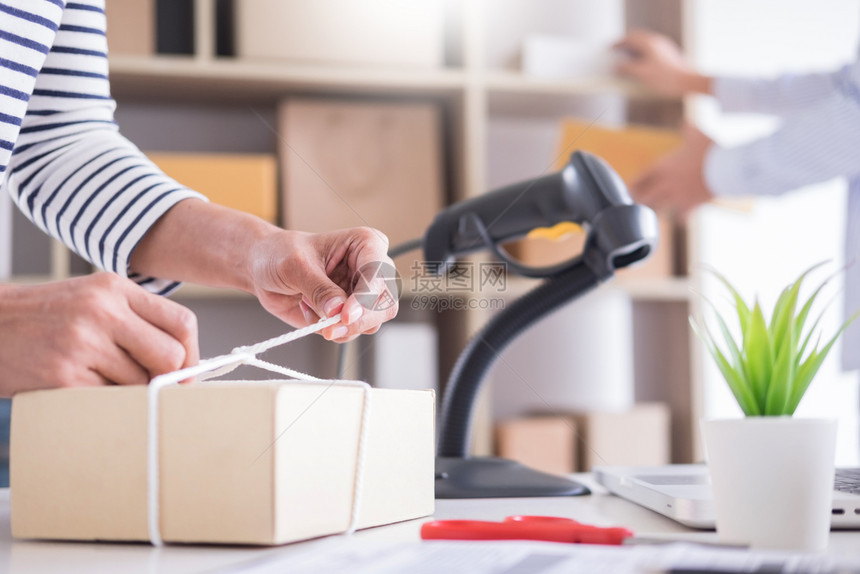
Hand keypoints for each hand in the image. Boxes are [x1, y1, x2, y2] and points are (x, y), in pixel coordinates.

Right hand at [0, 273, 197, 396]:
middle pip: (170, 357)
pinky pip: (110, 401)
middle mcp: (102, 310)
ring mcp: (82, 342)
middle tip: (152, 387)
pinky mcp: (63, 375)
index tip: (184, 372)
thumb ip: (136, 321)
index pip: (181, 322)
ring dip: (129, 392)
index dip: (190, 354)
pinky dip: (105, 403)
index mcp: (115, 288)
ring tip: (100, 380)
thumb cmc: (45, 317)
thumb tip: (182, 365)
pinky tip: (83, 389)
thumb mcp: (92, 299)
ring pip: (141, 384)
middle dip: (167, 378)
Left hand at [247, 227, 398, 342]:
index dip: (366, 297)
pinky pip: (349, 333)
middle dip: (357, 320)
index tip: (345, 315)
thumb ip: (319, 288)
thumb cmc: (280, 253)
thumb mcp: (295, 265)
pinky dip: (327, 329)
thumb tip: (338, 310)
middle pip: (384, 305)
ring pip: (369, 324)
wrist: (262, 267)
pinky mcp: (348, 314)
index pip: (379, 274)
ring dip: (337, 325)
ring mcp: (360, 295)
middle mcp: (370, 271)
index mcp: (366, 244)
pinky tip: (308, 309)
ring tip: (308, 304)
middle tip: (329, 327)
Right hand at [613, 30, 710, 96]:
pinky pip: (651, 50)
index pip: (630, 38)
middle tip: (618, 51)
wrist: (688, 82)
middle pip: (638, 38)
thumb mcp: (642, 74)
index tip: (611, 48)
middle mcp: (657, 42)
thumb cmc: (666, 79)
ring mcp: (664, 47)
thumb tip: (616, 67)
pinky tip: (641, 64)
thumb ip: (627, 69)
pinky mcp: (669, 54)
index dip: (618, 43)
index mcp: (649, 43)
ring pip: (645, 43)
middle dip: (626, 44)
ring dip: (634, 49)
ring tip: (627, 59)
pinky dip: (642, 54)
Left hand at [630, 124, 714, 214]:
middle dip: (641, 199)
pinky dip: (680, 218)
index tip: (630, 188)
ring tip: (657, 208)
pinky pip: (680, 217)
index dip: (634, 185)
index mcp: (662, 166)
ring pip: (659, 208)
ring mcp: (676, 197)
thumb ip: (688, 129)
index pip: (639, 179)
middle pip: (644, 198)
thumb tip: (685, 122)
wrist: (727, 167)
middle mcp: (665, 184)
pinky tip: (681, 218)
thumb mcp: (697, 134)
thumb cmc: (710, 148)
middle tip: (640, 201)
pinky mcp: (690, 206)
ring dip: (658, 207)